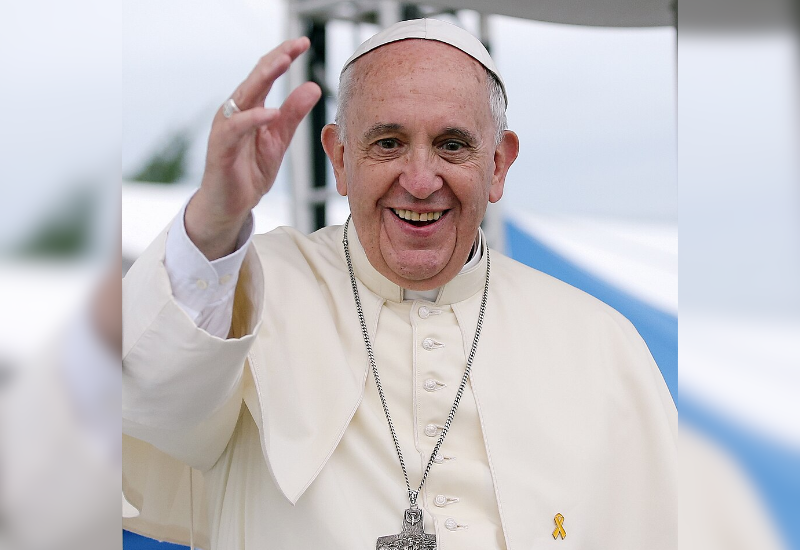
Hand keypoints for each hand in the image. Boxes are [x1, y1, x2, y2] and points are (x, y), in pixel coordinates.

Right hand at [186, 37, 321, 259]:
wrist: (230, 204)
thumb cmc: (249, 170)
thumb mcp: (279, 139)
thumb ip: (293, 113)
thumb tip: (312, 87)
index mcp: (249, 106)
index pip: (266, 73)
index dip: (283, 56)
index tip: (303, 43)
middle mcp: (235, 111)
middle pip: (255, 77)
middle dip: (275, 59)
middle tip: (295, 45)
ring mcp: (226, 127)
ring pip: (244, 96)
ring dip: (263, 78)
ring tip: (283, 63)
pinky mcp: (221, 147)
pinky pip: (236, 128)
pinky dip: (253, 119)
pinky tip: (270, 113)